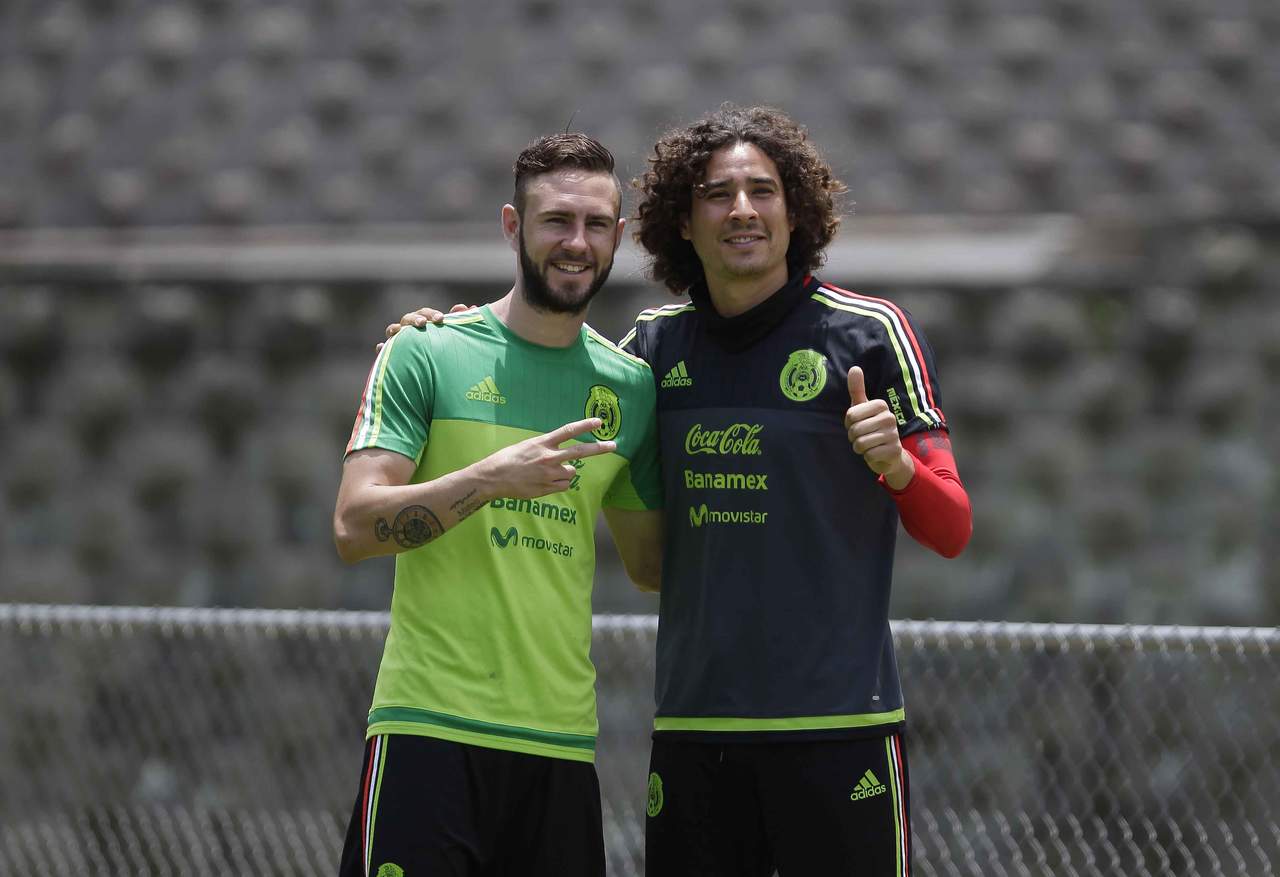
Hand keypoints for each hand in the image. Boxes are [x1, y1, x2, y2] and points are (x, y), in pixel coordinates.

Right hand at [376, 304, 472, 350]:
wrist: (433, 376)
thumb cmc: (442, 350)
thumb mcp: (450, 336)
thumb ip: (458, 322)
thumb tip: (470, 307)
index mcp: (424, 323)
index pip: (425, 313)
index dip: (431, 314)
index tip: (441, 319)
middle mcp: (410, 329)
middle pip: (408, 319)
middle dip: (415, 319)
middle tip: (424, 323)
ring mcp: (398, 340)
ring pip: (392, 330)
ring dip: (395, 329)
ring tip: (398, 331)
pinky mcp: (391, 355)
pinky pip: (383, 350)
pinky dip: (382, 348)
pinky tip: (382, 347)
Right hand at [478, 418, 615, 498]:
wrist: (493, 478)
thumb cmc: (507, 459)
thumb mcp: (526, 446)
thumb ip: (546, 448)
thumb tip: (561, 455)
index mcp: (542, 443)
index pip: (568, 431)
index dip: (585, 425)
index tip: (599, 422)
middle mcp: (549, 457)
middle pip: (580, 451)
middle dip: (599, 448)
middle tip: (614, 446)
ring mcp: (549, 474)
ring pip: (571, 472)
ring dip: (565, 472)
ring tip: (546, 472)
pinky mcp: (547, 488)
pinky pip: (563, 485)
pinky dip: (558, 483)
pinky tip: (543, 482)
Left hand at [845, 366, 913, 487]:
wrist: (889, 454)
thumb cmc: (872, 427)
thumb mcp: (862, 408)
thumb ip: (857, 389)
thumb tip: (854, 368)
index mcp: (881, 405)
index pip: (851, 415)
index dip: (849, 424)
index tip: (857, 424)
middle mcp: (890, 417)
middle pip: (855, 430)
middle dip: (853, 437)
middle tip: (862, 436)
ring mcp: (893, 434)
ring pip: (861, 443)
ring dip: (859, 447)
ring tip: (868, 445)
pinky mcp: (894, 450)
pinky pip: (869, 454)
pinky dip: (867, 456)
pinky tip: (875, 453)